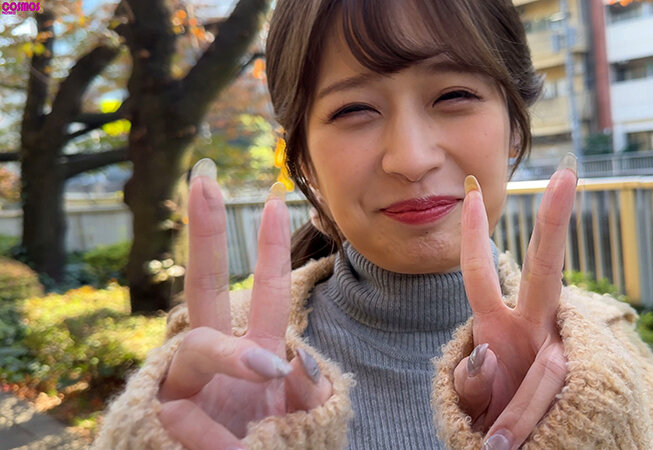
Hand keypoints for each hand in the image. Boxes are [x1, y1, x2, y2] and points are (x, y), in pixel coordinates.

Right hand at [156, 161, 331, 449]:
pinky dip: (214, 439)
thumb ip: (308, 389)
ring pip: (196, 346)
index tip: (275, 198)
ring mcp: (189, 382)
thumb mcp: (306, 420)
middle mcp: (220, 357)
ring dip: (229, 360)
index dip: (271, 249)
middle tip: (203, 178)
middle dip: (206, 234)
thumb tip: (293, 357)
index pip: (268, 293)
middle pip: (205, 286)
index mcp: (259, 351)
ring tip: (257, 402)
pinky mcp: (162, 414)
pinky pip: (183, 413)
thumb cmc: (277, 447)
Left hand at [454, 161, 576, 448]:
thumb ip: (471, 380)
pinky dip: (528, 425)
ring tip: (500, 448)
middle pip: (545, 270)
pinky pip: (551, 401)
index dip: (472, 238)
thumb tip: (487, 354)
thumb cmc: (498, 423)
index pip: (481, 277)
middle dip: (554, 223)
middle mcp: (536, 329)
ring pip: (547, 370)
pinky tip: (519, 440)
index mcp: (502, 327)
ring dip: (516, 417)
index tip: (468, 194)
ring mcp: (561, 353)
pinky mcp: (585, 384)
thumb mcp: (473, 400)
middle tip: (566, 175)